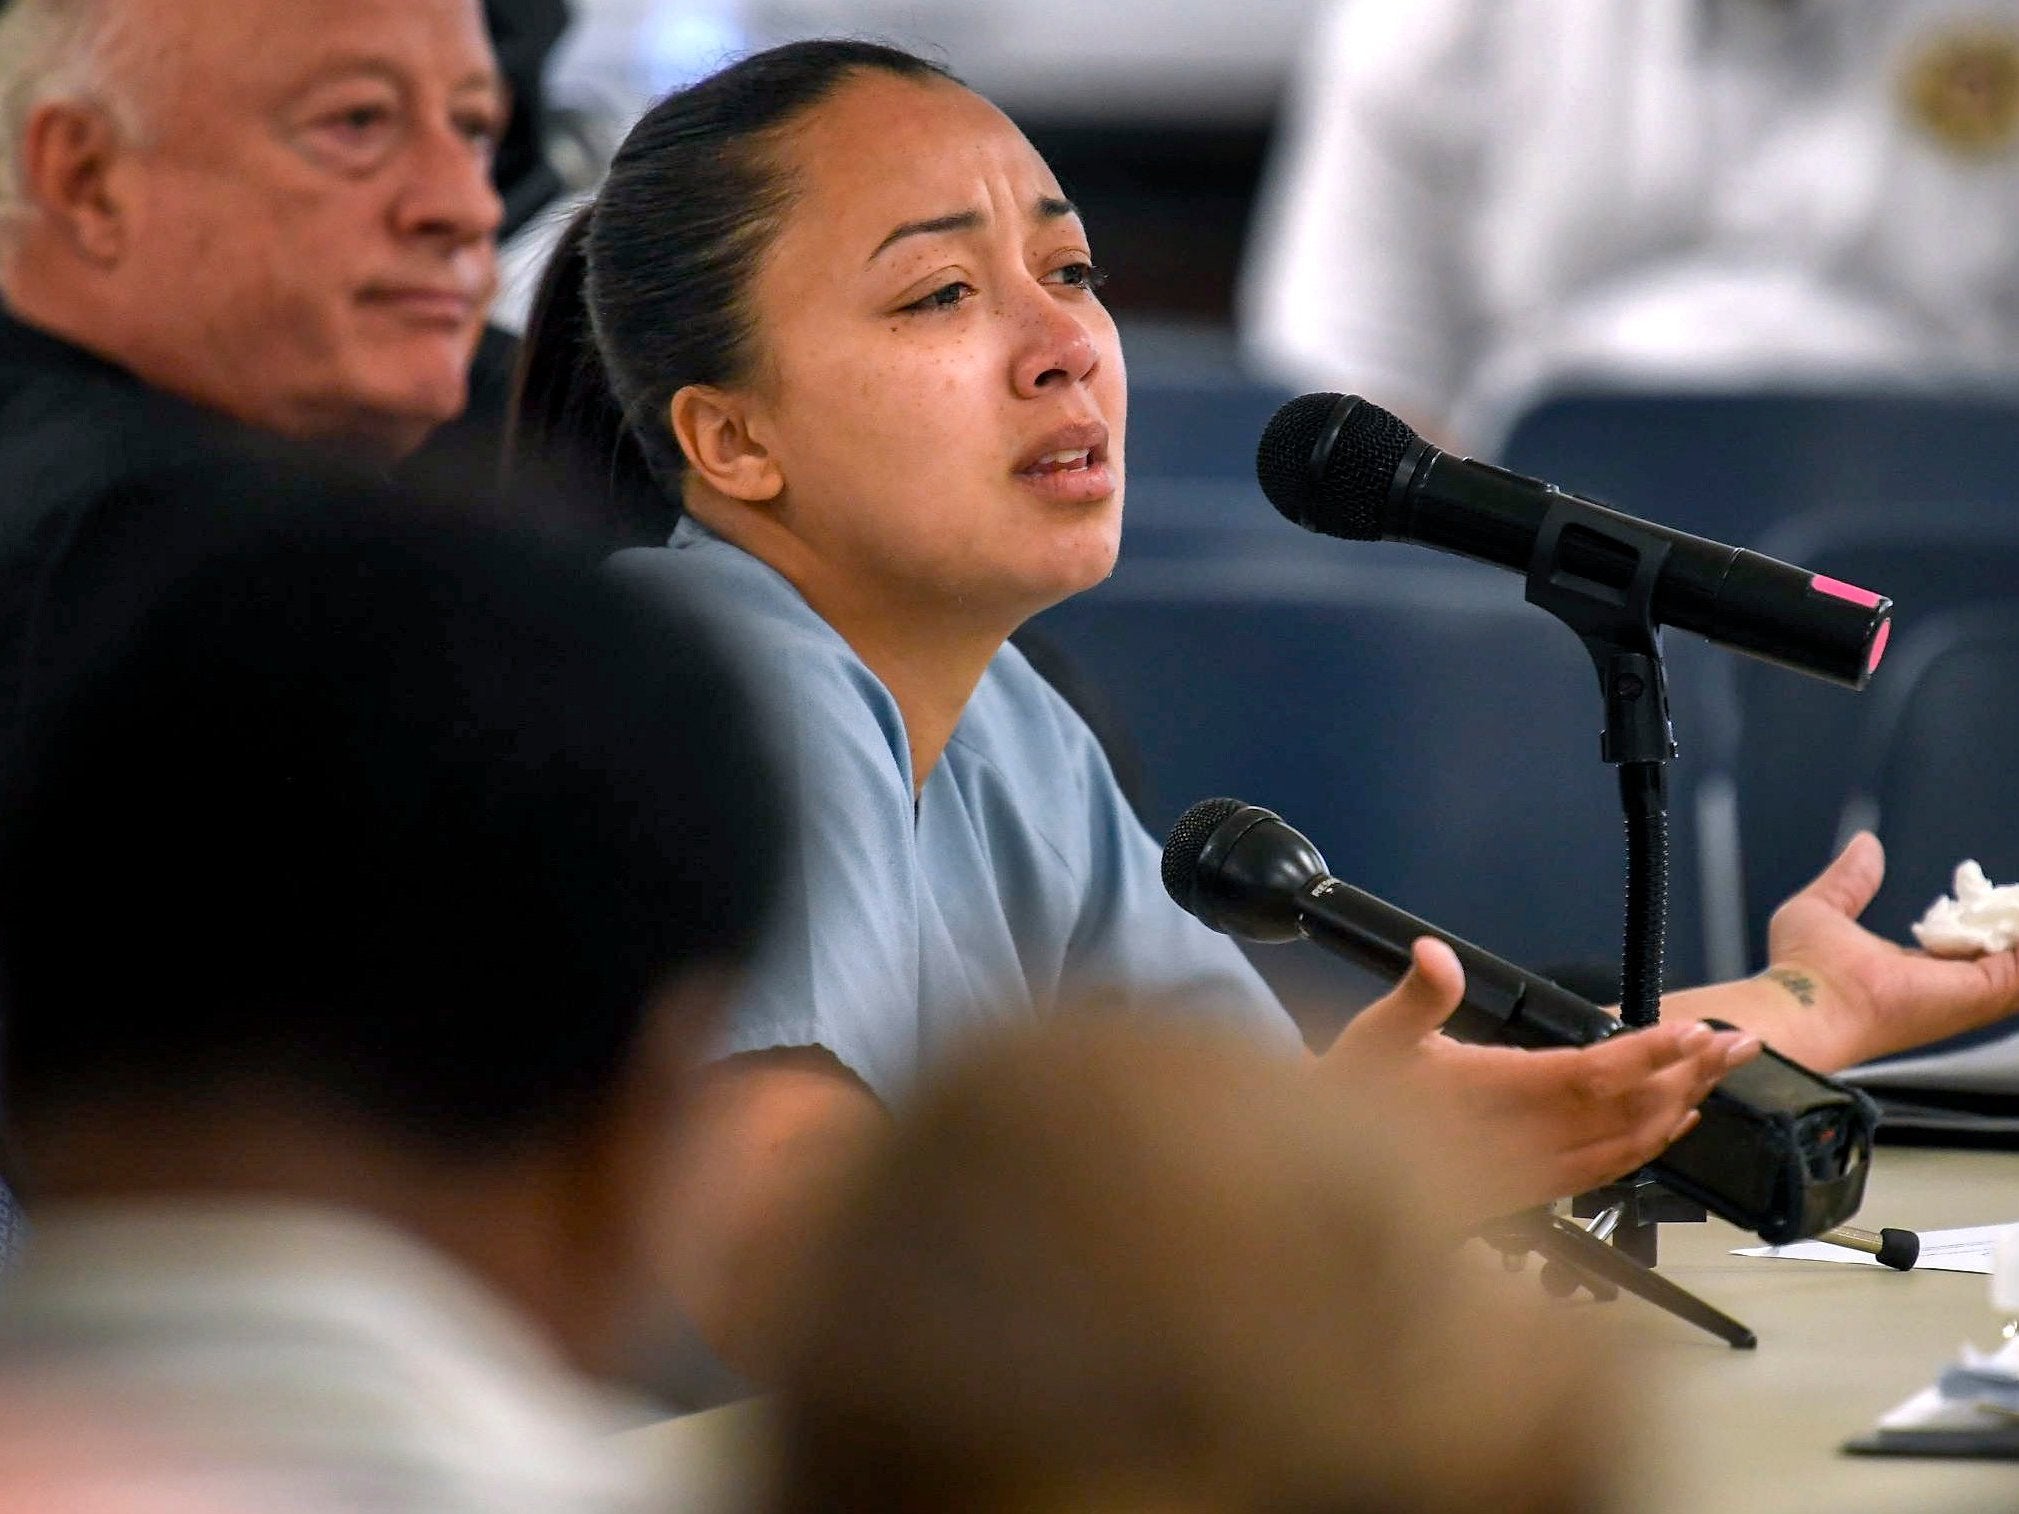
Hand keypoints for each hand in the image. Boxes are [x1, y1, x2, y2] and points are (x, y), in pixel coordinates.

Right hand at [1318, 939, 1758, 1219]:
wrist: (1326, 1183)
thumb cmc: (1347, 1104)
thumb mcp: (1369, 1039)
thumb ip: (1415, 998)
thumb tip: (1436, 955)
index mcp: (1488, 1098)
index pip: (1588, 1076)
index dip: (1646, 1055)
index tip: (1692, 1032)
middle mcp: (1519, 1144)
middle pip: (1626, 1113)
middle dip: (1687, 1076)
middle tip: (1736, 1043)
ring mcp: (1529, 1175)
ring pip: (1625, 1147)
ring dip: (1680, 1108)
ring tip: (1721, 1073)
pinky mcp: (1529, 1193)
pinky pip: (1606, 1172)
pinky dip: (1649, 1146)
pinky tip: (1673, 1125)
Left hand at [1757, 831, 2018, 1069]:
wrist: (1804, 1002)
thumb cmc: (1801, 971)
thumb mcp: (1822, 911)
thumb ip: (1849, 880)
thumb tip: (1866, 847)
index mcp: (1916, 975)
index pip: (1968, 946)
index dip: (1985, 917)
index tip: (1988, 891)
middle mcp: (1949, 990)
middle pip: (2007, 954)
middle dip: (2011, 920)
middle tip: (2013, 896)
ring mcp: (1971, 996)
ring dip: (2017, 922)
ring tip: (2016, 897)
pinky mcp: (1985, 992)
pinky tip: (2016, 904)